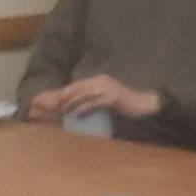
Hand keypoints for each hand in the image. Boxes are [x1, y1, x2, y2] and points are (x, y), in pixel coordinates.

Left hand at [29, 74, 162, 120]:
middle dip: (62, 98)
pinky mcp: (112, 97)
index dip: (62, 94)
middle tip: (50, 108)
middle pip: (75, 89)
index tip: (50, 102)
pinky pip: (93, 103)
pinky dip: (83, 109)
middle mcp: (100, 81)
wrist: (145, 104)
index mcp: (98, 80)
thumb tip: (75, 109)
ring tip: (60, 112)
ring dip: (70, 104)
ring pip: (82, 95)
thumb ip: (91, 101)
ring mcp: (106, 88)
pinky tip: (76, 115)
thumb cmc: (126, 103)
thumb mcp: (106, 100)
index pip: (75, 86)